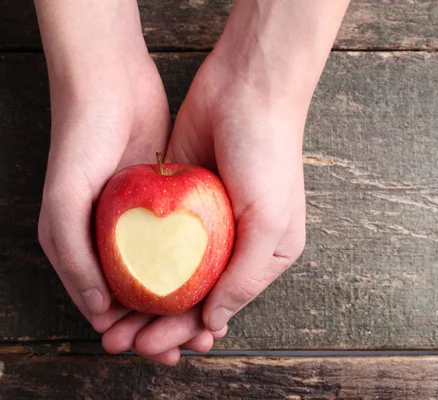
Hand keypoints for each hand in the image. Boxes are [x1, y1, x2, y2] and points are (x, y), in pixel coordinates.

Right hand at [35, 13, 174, 363]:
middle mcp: (112, 236)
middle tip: (187, 350)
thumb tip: (99, 314)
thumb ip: (73, 259)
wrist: (111, 82)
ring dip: (182, 302)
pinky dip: (196, 265)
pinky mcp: (167, 198)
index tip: (159, 353)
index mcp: (81, 246)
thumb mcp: (64, 203)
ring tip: (205, 328)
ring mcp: (141, 218)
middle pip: (140, 295)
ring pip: (166, 273)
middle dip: (161, 326)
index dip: (130, 333)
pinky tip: (214, 282)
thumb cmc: (80, 140)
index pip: (106, 306)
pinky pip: (184, 241)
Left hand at [100, 52, 306, 360]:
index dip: (188, 330)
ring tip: (112, 324)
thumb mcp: (271, 223)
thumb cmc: (269, 156)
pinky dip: (137, 261)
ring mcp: (206, 221)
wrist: (246, 89)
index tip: (155, 347)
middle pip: (192, 294)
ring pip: (169, 271)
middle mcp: (236, 242)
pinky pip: (155, 238)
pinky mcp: (180, 198)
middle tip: (121, 343)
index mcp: (265, 255)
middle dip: (159, 322)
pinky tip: (115, 279)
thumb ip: (244, 276)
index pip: (223, 305)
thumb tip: (213, 322)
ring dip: (143, 299)